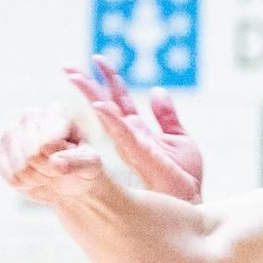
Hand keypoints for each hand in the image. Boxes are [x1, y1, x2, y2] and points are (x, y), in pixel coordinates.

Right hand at [0, 105, 105, 203]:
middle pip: (32, 156)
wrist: (69, 181)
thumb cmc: (83, 168)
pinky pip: (9, 176)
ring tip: (47, 174)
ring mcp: (12, 130)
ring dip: (37, 180)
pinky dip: (24, 185)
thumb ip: (78, 162)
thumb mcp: (91, 166)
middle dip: (48, 172)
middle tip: (58, 171)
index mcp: (56, 112)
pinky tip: (33, 178)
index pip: (47, 143)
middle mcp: (31, 115)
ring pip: (19, 167)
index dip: (60, 162)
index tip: (69, 161)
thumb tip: (55, 162)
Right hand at [62, 57, 203, 201]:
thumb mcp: (180, 141)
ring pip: (109, 118)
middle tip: (68, 67)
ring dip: (92, 97)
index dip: (109, 79)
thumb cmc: (185, 178)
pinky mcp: (143, 157)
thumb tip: (157, 90)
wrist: (194, 202)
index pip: (119, 99)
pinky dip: (113, 121)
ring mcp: (134, 147)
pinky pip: (125, 136)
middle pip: (105, 106)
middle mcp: (130, 137)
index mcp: (137, 130)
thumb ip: (167, 117)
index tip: (97, 59)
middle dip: (88, 86)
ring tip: (76, 78)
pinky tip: (100, 106)